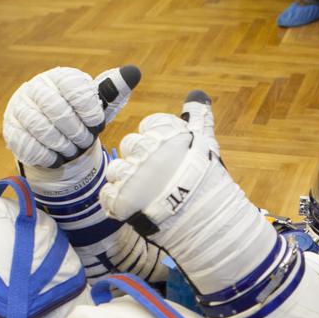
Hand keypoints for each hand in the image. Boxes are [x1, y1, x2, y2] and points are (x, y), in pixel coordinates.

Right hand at [3, 66, 140, 167]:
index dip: (89, 110)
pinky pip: (29, 145)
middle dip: (77, 132)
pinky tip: (57, 158)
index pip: (74, 88)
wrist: (46, 127)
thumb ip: (113, 89)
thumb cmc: (76, 114)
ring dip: (63, 145)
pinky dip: (47, 156)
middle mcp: (37, 88)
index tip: (98, 124)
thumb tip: (133, 72)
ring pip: (42, 129)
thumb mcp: (96, 103)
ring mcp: (21, 108)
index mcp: (60, 77)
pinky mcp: (12, 129)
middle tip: (85, 142)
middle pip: (58, 111)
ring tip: (72, 151)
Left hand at [100, 95, 276, 289]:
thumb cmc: (208, 183)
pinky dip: (117, 203)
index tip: (169, 157)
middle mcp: (148, 152)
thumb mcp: (206, 146)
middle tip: (158, 178)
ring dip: (126, 182)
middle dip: (141, 159)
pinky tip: (133, 207)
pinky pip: (108, 196)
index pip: (150, 124)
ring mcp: (134, 177)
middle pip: (130, 144)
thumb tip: (197, 93)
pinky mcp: (122, 202)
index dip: (158, 141)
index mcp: (167, 135)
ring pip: (116, 170)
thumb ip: (198, 119)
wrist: (210, 224)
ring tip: (144, 195)